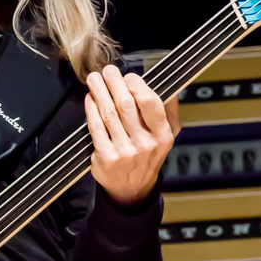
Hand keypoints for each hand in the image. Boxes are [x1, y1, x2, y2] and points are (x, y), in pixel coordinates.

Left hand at [85, 65, 178, 206]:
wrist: (132, 189)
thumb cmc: (148, 156)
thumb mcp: (167, 136)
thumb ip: (170, 112)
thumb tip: (169, 88)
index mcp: (162, 135)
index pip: (149, 103)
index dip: (137, 85)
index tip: (128, 77)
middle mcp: (144, 144)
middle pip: (126, 105)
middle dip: (114, 84)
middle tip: (107, 71)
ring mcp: (124, 151)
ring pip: (109, 114)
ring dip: (100, 92)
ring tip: (94, 79)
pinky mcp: (106, 157)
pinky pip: (96, 127)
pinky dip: (91, 110)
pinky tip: (90, 99)